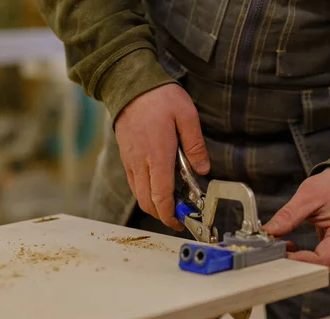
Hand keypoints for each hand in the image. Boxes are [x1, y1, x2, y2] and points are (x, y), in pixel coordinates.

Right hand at [115, 84, 209, 229]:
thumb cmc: (159, 97)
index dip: (170, 215)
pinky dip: (146, 192)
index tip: (181, 222)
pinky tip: (158, 185)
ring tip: (172, 202)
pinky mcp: (126, 157)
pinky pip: (134, 183)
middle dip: (162, 215)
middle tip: (180, 216)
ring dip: (154, 205)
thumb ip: (195, 145)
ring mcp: (130, 161)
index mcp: (157, 155)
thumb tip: (203, 170)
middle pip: (147, 203)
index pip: (161, 197)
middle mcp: (141, 163)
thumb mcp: (186, 116)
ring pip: (139, 195)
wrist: (129, 84)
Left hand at [263, 167, 329, 270]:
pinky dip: (301, 256)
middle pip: (317, 267)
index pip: (319, 260)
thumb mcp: (308, 196)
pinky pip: (317, 261)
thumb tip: (266, 233)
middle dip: (292, 260)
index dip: (294, 260)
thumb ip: (287, 216)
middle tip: (272, 246)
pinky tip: (290, 245)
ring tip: (280, 242)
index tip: (274, 250)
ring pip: (316, 267)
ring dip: (296, 258)